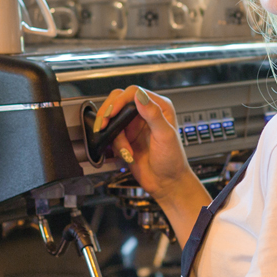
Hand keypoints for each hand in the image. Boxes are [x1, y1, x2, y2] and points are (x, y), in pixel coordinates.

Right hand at [94, 86, 207, 203]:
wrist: (166, 183)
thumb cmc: (173, 160)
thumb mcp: (165, 136)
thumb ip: (153, 114)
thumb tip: (140, 96)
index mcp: (159, 107)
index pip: (134, 93)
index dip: (120, 100)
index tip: (112, 112)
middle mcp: (145, 113)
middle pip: (118, 101)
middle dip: (109, 113)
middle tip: (104, 123)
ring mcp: (134, 126)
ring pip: (112, 120)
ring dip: (115, 136)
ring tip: (126, 149)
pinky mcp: (125, 138)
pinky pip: (112, 136)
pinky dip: (116, 146)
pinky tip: (127, 154)